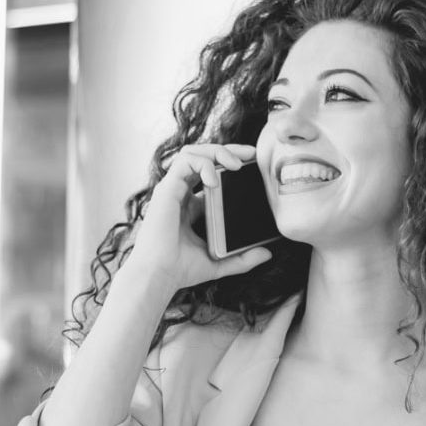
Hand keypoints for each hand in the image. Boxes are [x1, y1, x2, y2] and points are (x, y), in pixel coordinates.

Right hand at [128, 144, 273, 290]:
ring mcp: (173, 190)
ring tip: (235, 164)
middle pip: (202, 157)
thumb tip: (266, 253)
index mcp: (191, 207)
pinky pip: (185, 162)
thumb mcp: (219, 263)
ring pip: (192, 152)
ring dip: (216, 152)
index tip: (252, 166)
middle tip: (250, 153)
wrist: (159, 275)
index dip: (229, 165)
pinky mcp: (167, 189)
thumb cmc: (180, 270)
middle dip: (227, 150)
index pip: (210, 175)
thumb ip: (242, 258)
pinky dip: (203, 164)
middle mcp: (181, 194)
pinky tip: (215, 179)